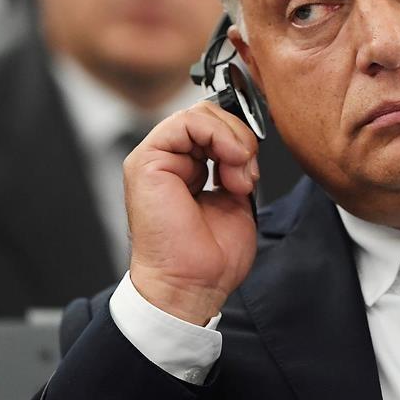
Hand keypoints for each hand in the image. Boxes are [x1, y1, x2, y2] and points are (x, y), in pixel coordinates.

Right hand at [123, 101, 259, 324]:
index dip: (241, 138)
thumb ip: (236, 166)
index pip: (215, 126)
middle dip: (240, 139)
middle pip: (209, 115)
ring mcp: (155, 159)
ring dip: (232, 140)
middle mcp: (169, 160)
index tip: (252, 170)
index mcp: (187, 168)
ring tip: (237, 176)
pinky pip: (185, 122)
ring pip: (200, 114)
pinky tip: (230, 162)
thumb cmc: (210, 256)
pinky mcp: (146, 162)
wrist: (192, 284)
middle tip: (247, 174)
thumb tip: (246, 143)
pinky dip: (217, 135)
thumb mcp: (235, 198)